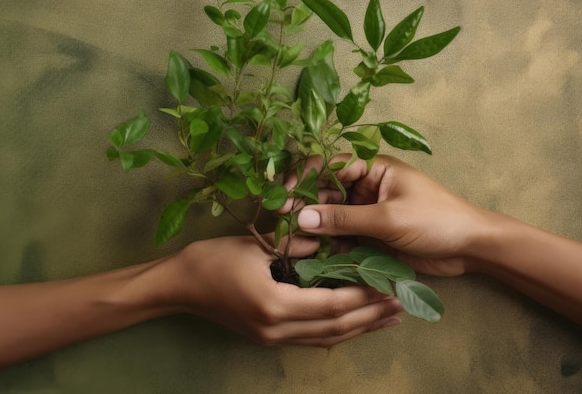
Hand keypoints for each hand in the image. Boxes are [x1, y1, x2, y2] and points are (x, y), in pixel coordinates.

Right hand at [165, 235, 402, 346]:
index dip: (363, 297)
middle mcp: (278, 329)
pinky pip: (311, 339)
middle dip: (370, 317)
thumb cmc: (214, 260)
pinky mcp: (269, 338)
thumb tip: (327, 242)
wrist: (181, 285)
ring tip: (388, 320)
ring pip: (327, 338)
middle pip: (336, 327)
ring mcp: (273, 338)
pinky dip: (336, 332)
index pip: (332, 304)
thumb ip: (295, 247)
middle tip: (401, 305)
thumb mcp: (256, 246)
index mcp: (277, 305)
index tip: (389, 287)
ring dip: (359, 329)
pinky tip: (353, 327)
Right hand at [290, 154, 495, 275]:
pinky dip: (327, 243)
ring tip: (293, 241)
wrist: (470, 248)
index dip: (304, 178)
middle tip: (283, 222)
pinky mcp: (369, 234)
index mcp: (373, 168)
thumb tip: (302, 218)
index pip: (329, 165)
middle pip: (325, 191)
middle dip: (304, 205)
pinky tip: (312, 253)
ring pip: (330, 215)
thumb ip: (344, 219)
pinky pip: (341, 236)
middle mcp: (366, 186)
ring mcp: (366, 211)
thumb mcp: (388, 218)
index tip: (284, 196)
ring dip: (313, 226)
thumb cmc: (436, 220)